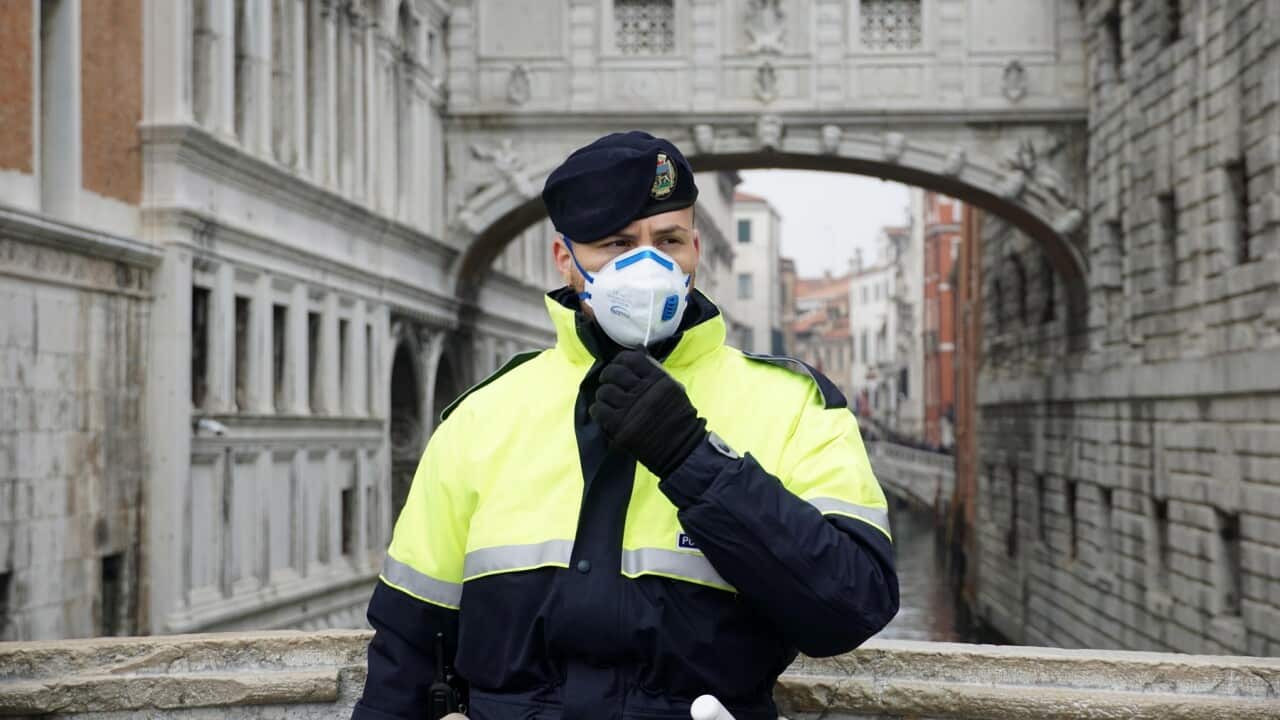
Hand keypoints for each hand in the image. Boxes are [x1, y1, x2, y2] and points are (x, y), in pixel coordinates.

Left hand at [590, 350, 707, 476]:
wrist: (681, 449)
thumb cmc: (677, 418)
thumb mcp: (672, 388)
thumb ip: (654, 369)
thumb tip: (638, 348)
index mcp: (658, 380)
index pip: (632, 359)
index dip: (620, 359)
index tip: (618, 365)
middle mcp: (644, 391)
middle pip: (614, 373)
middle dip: (607, 375)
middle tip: (607, 382)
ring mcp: (631, 408)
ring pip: (604, 391)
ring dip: (602, 395)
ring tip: (607, 400)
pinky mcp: (621, 426)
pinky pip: (599, 410)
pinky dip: (597, 410)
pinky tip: (601, 413)